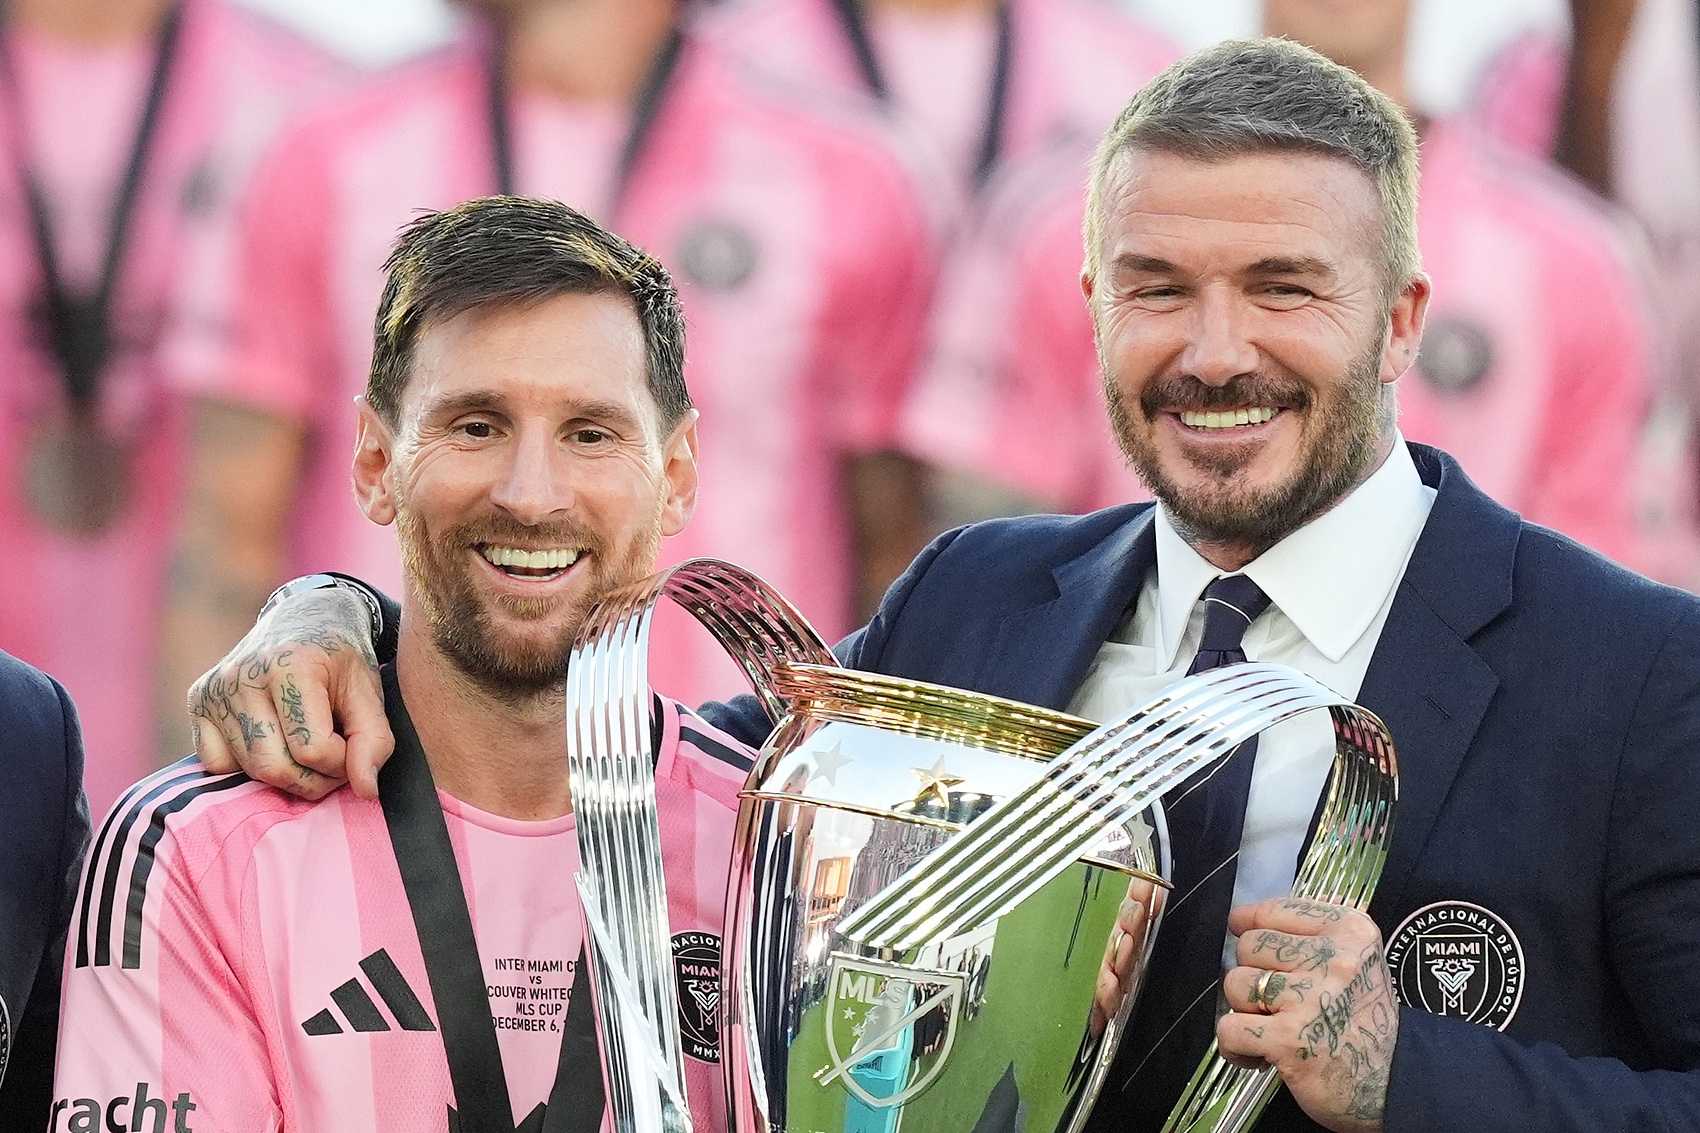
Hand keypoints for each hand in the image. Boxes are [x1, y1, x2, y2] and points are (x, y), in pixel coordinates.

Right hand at [187, 587, 390, 798]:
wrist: (305, 618)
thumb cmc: (340, 659)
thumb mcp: (369, 691)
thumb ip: (373, 740)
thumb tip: (366, 791)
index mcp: (289, 665)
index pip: (312, 750)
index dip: (341, 762)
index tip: (353, 746)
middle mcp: (242, 676)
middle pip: (275, 767)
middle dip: (314, 778)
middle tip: (333, 759)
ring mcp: (214, 690)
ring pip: (249, 770)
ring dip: (287, 775)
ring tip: (307, 747)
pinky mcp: (198, 702)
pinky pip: (217, 764)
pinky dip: (247, 766)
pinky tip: (273, 740)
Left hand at [1216, 897, 1397, 1132]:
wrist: (1396, 1086)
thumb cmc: (1366, 1024)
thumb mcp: (1357, 962)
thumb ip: (1311, 936)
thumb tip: (1242, 919)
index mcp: (1350, 932)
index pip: (1273, 910)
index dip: (1250, 926)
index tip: (1242, 933)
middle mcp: (1334, 960)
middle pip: (1249, 946)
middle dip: (1253, 975)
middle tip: (1277, 1003)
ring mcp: (1310, 999)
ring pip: (1236, 984)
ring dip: (1245, 1012)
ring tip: (1274, 1028)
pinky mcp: (1289, 1039)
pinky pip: (1230, 1028)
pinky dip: (1236, 1047)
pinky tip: (1260, 1055)